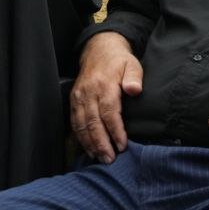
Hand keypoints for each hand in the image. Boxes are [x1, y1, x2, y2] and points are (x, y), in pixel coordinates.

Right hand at [69, 32, 142, 162]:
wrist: (98, 49)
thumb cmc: (119, 61)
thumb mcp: (132, 64)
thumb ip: (134, 77)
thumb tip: (134, 90)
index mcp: (104, 84)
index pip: (109, 111)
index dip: (115, 130)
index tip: (122, 145)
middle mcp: (89, 91)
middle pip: (93, 121)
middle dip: (101, 142)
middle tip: (109, 159)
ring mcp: (79, 96)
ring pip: (81, 124)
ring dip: (89, 143)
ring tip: (99, 157)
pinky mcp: (73, 100)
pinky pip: (74, 121)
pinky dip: (80, 136)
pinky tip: (88, 148)